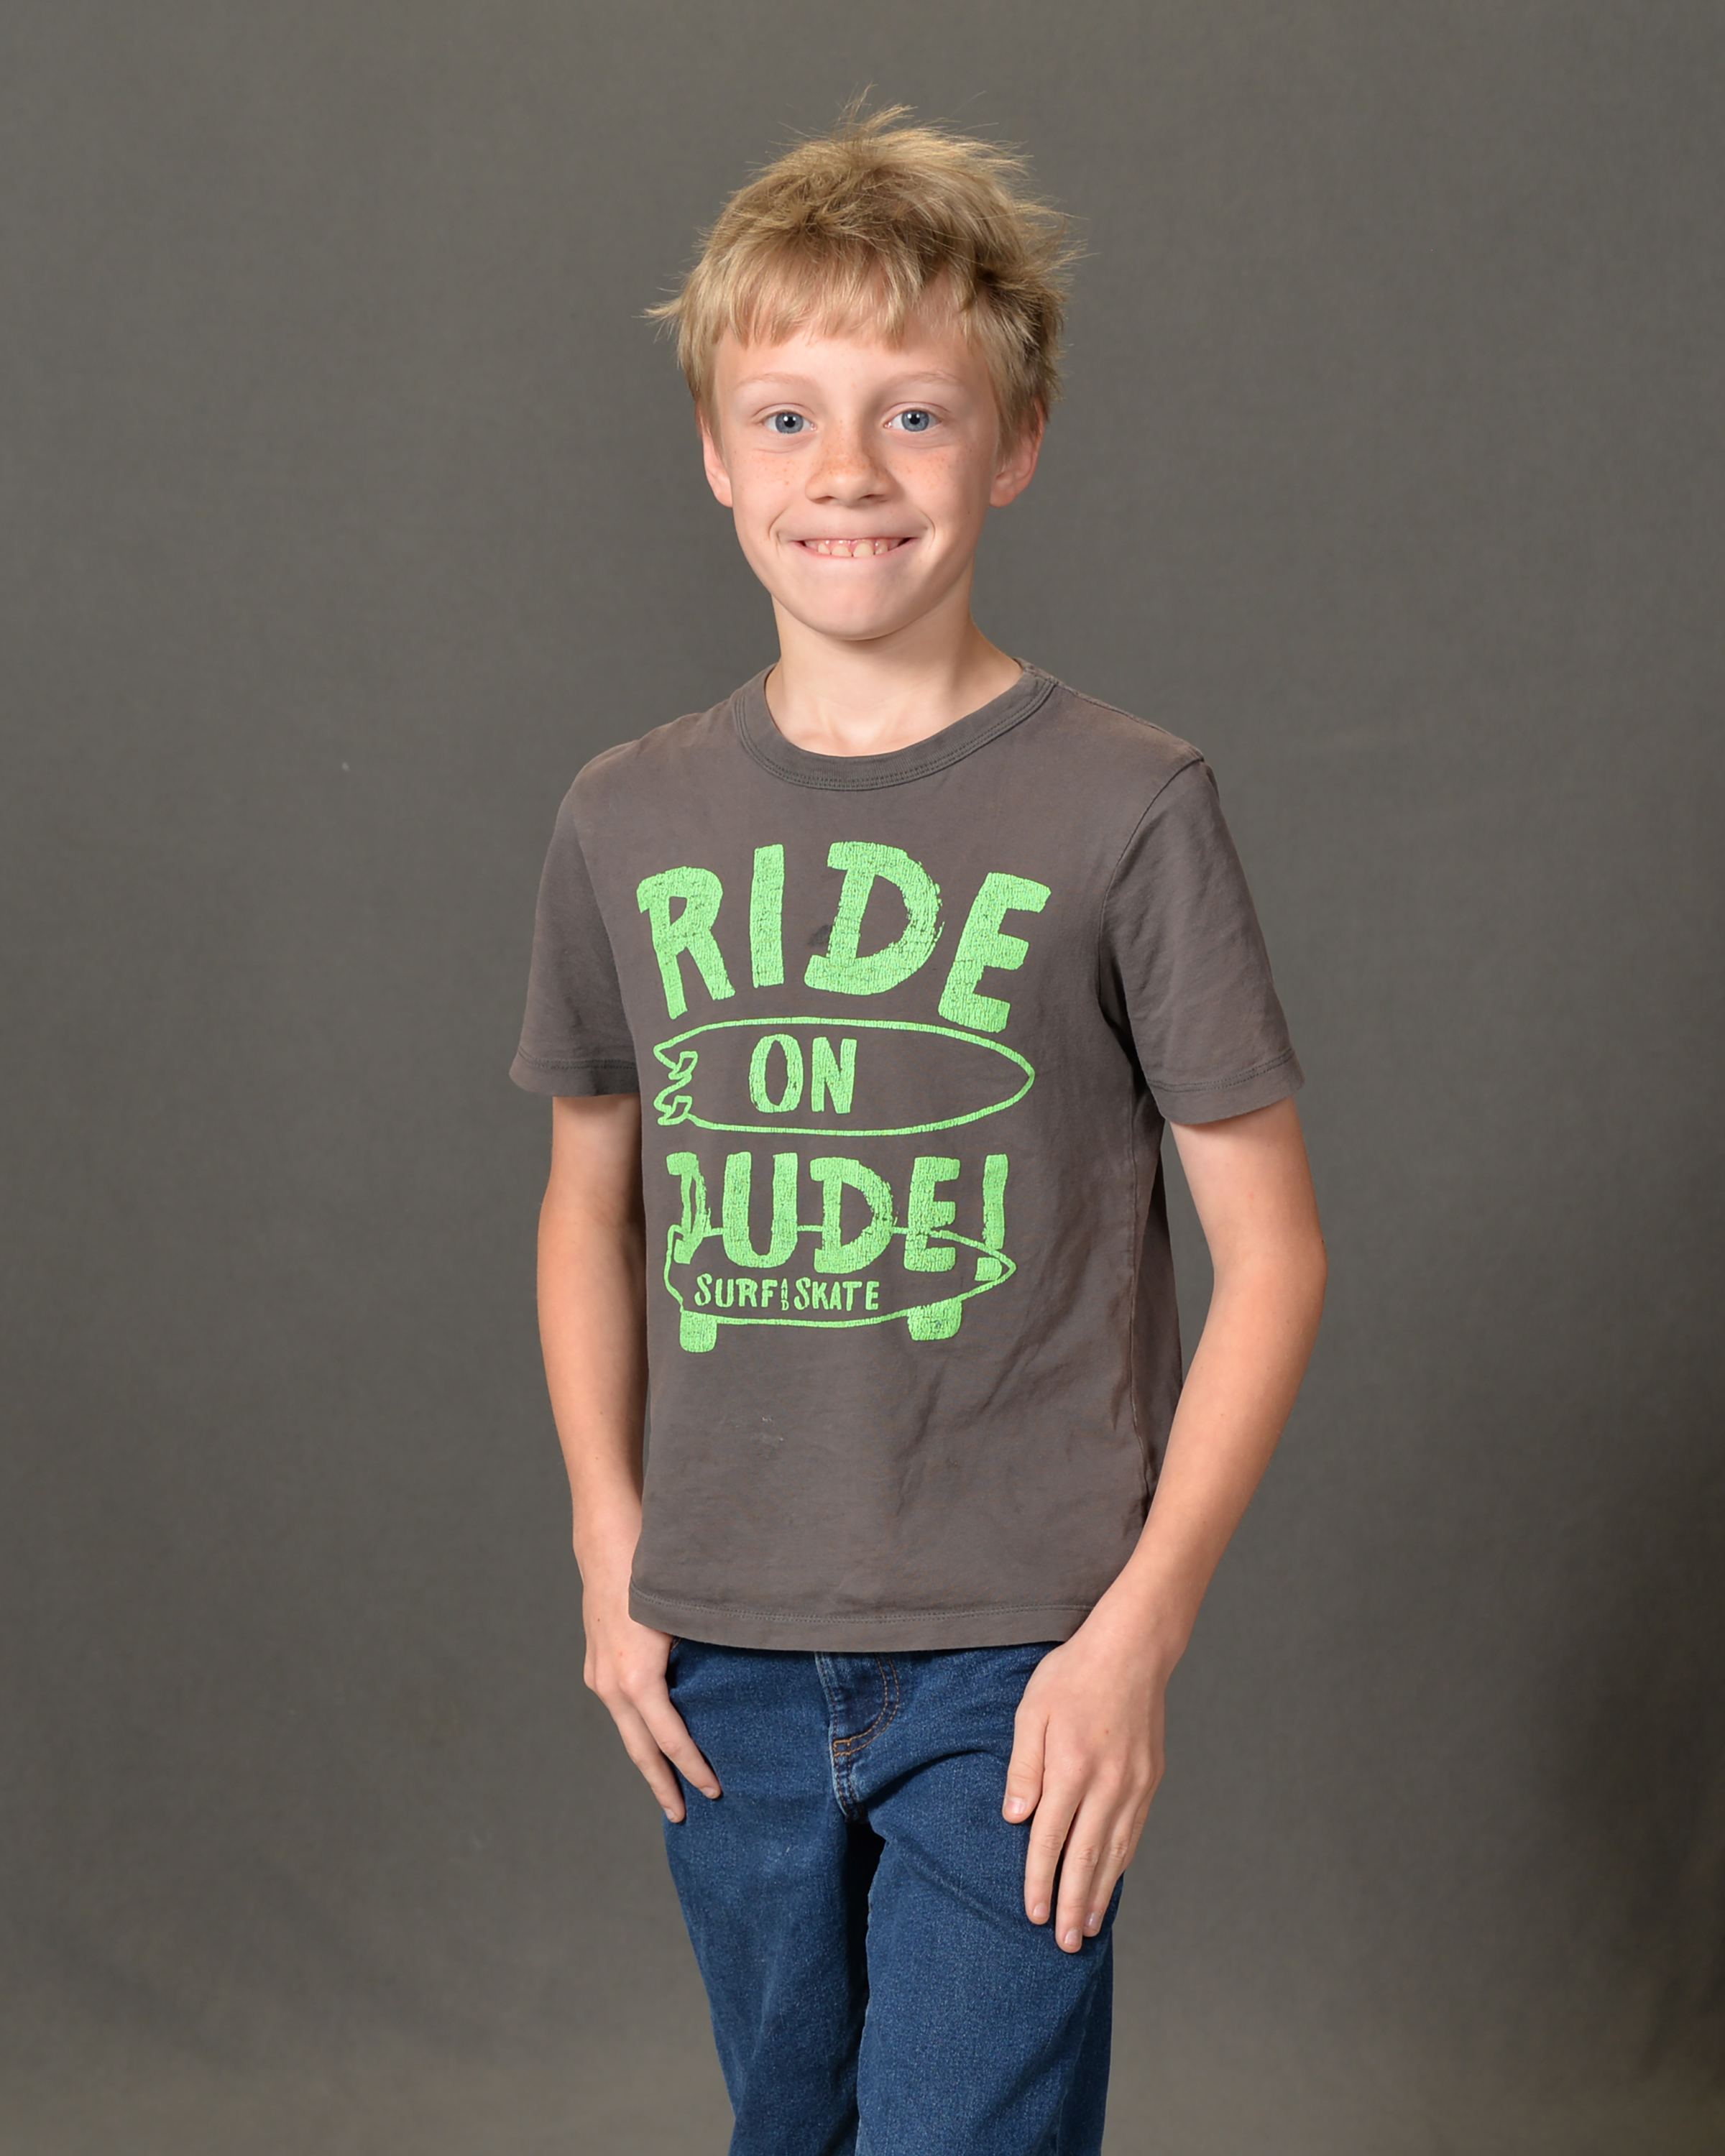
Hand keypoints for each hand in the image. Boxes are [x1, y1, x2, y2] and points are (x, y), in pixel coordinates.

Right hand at [582, 1575, 720, 1822]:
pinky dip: (637, 1727)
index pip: (670, 1740)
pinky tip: (652, 1733)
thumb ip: (702, 1659)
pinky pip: (619, 1707)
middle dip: (661, 1785)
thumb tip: (730, 1690)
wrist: (608, 1539)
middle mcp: (611, 1684)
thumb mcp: (685, 1619)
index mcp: (637, 1679)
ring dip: (647, 1758)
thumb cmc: (652, 1573)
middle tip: (681, 1817)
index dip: (694, 1768)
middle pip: (639, 1750)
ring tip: (668, 1783)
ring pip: (626, 1730)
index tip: (714, 1791)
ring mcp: (598, 1674)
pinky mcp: (595, 1663)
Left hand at [1002, 1612, 1167, 1950]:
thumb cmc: (1073, 1676)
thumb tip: (1014, 1819)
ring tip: (1085, 1927)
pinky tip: (1109, 1883)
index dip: (1038, 1881)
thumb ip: (1022, 1768)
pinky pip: (1132, 1833)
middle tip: (1061, 1943)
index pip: (1050, 1840)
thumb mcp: (1030, 1711)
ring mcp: (1134, 1786)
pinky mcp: (1150, 1781)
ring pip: (1114, 1853)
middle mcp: (1107, 1785)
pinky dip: (1119, 1864)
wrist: (1132, 1651)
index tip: (1030, 1914)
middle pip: (1085, 1858)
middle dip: (1070, 1904)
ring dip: (1098, 1894)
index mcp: (1071, 1769)